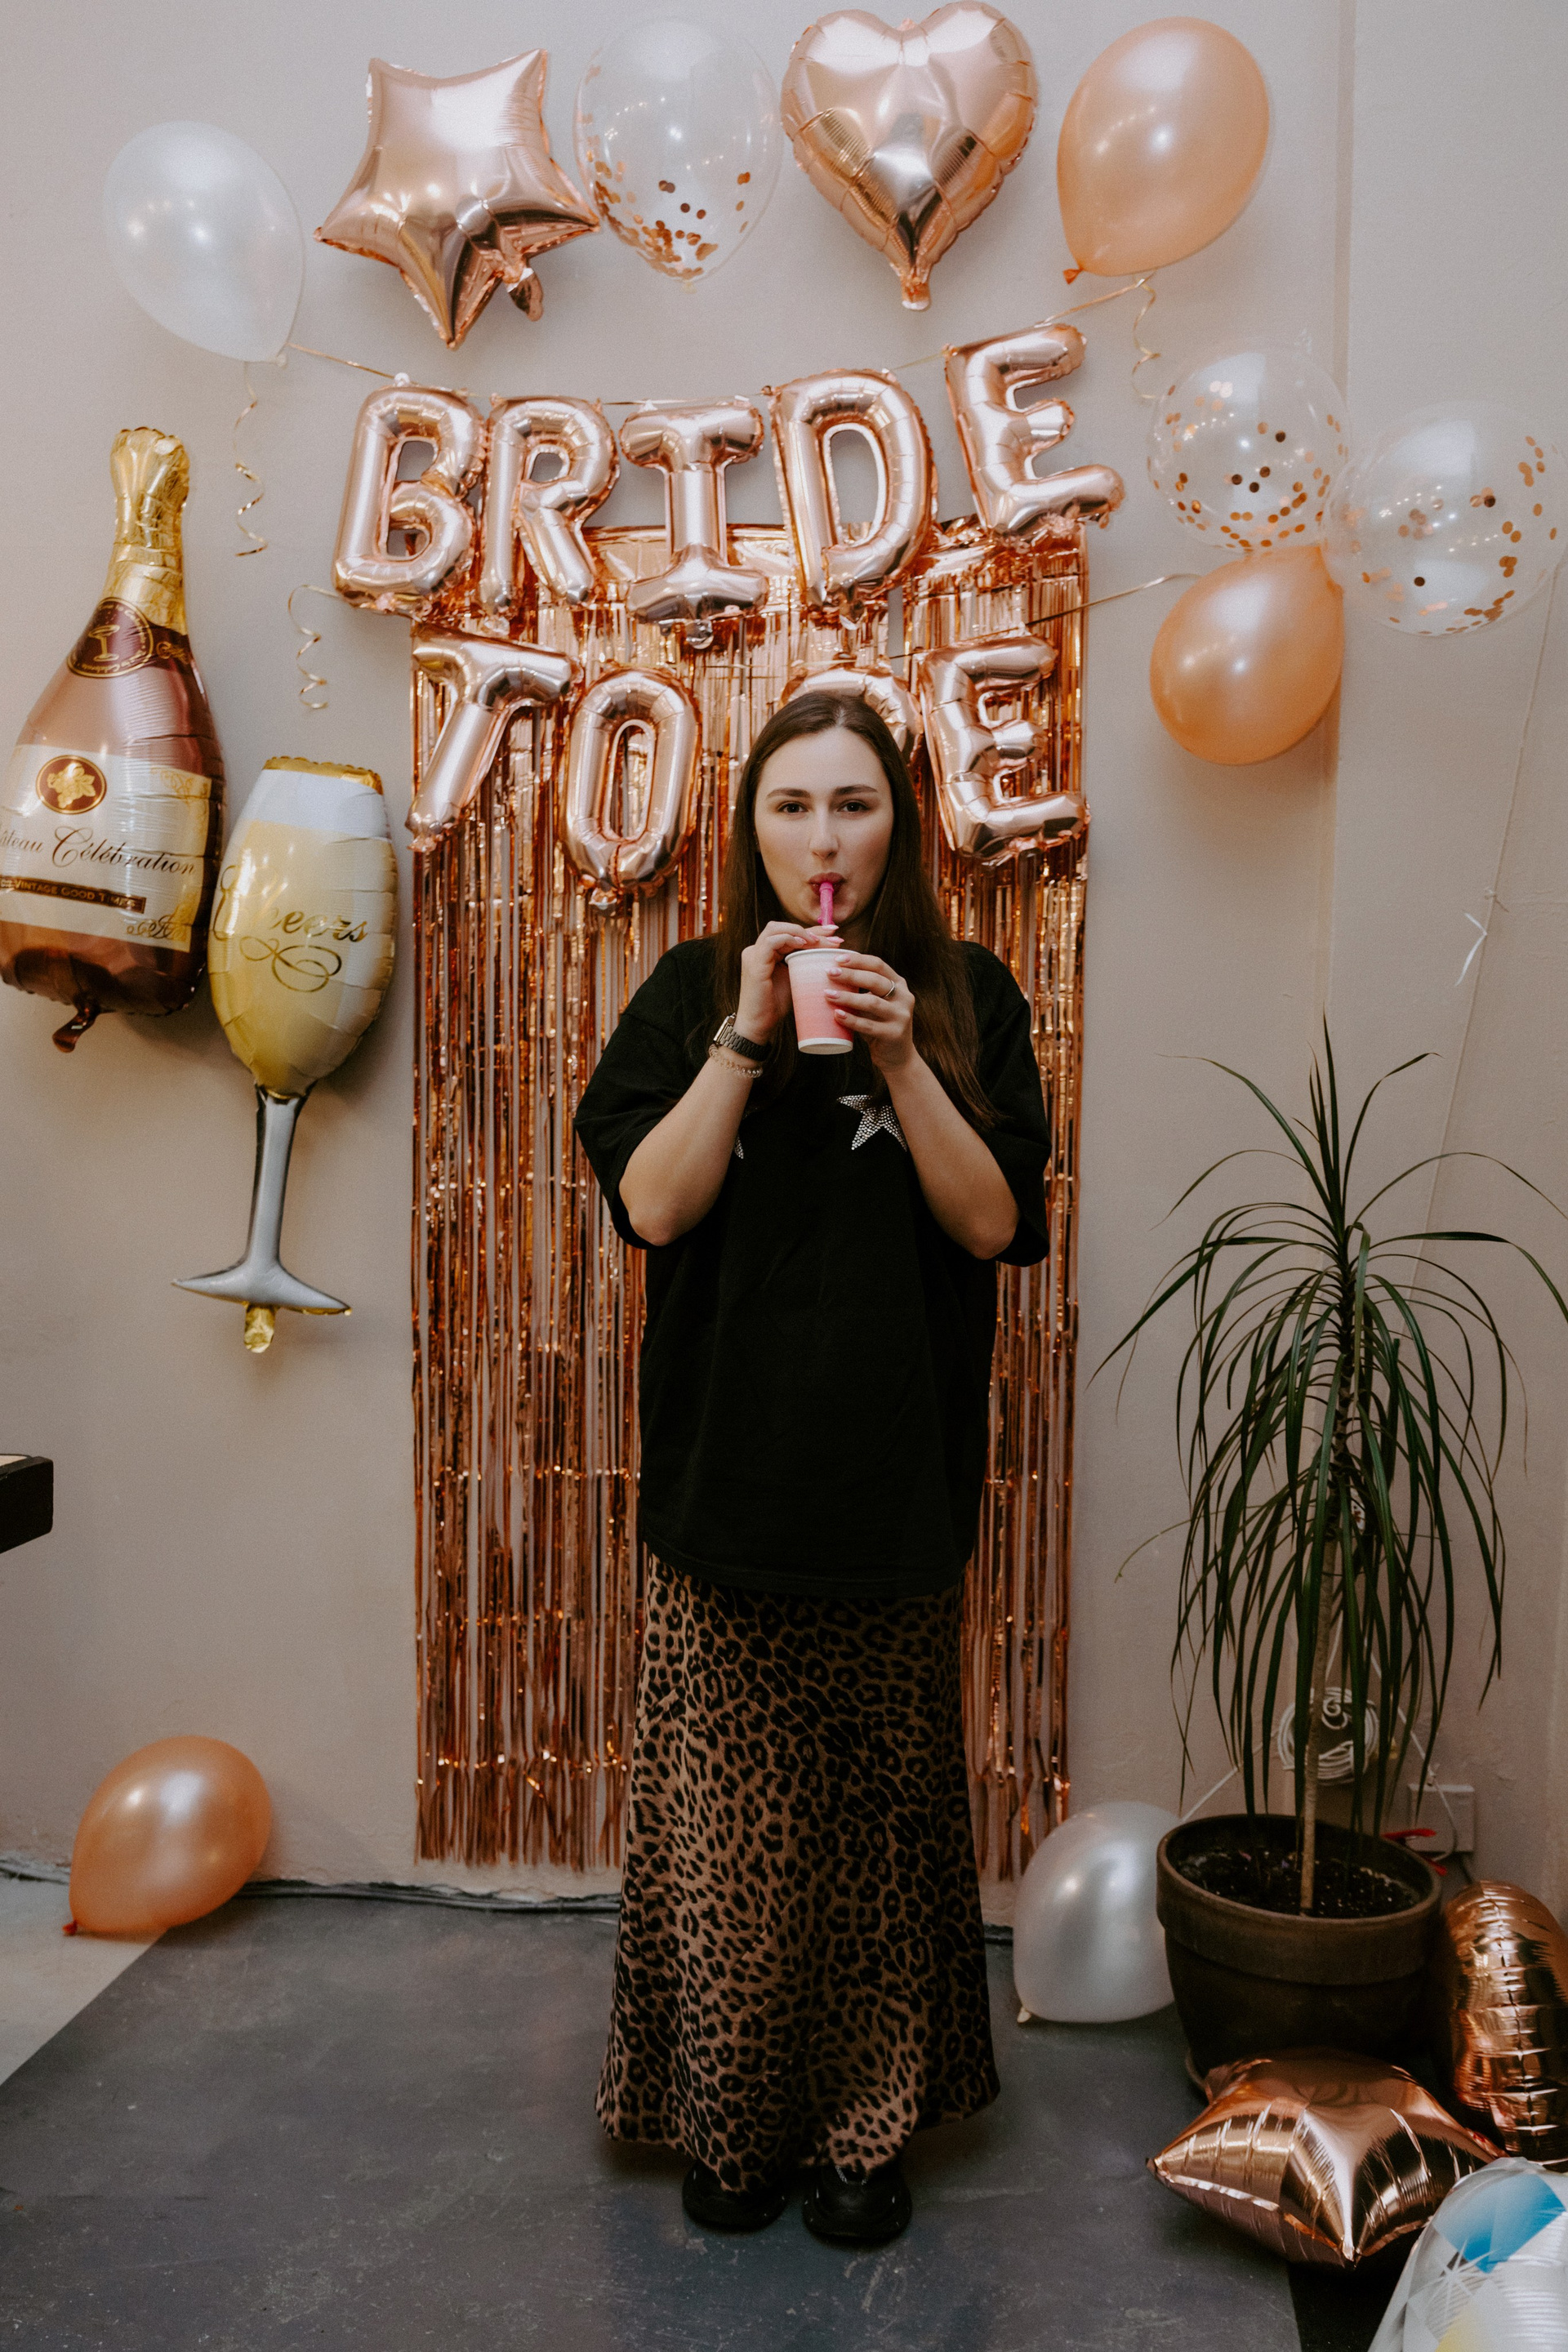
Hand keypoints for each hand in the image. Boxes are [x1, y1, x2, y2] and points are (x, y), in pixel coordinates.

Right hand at [736, 918, 827, 1041]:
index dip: (812, 930)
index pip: (789, 933)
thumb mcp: (795, 978)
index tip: (834, 932)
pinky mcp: (754, 963)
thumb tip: (828, 952)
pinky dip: (789, 939)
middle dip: (810, 929)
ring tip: (818, 941)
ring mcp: (753, 954)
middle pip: (783, 927)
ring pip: (776, 929)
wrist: (759, 1025)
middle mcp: (757, 949)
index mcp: (765, 952)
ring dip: (799, 932)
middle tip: (833, 934)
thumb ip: (804, 963)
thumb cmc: (776, 1005)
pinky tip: (804, 945)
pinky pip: (771, 942)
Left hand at [826, 951, 914, 1072]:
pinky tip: (837, 1015)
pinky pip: (868, 1026)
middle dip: (851, 974)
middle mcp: (904, 997)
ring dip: (848, 997)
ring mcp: (901, 1016)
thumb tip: (829, 974)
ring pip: (872, 1002)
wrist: (898, 1057)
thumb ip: (862, 990)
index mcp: (899, 984)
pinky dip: (851, 1020)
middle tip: (829, 973)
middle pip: (875, 980)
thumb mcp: (875, 1003)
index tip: (837, 959)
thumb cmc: (879, 1025)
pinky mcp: (894, 1034)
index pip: (878, 965)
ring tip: (827, 994)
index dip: (858, 960)